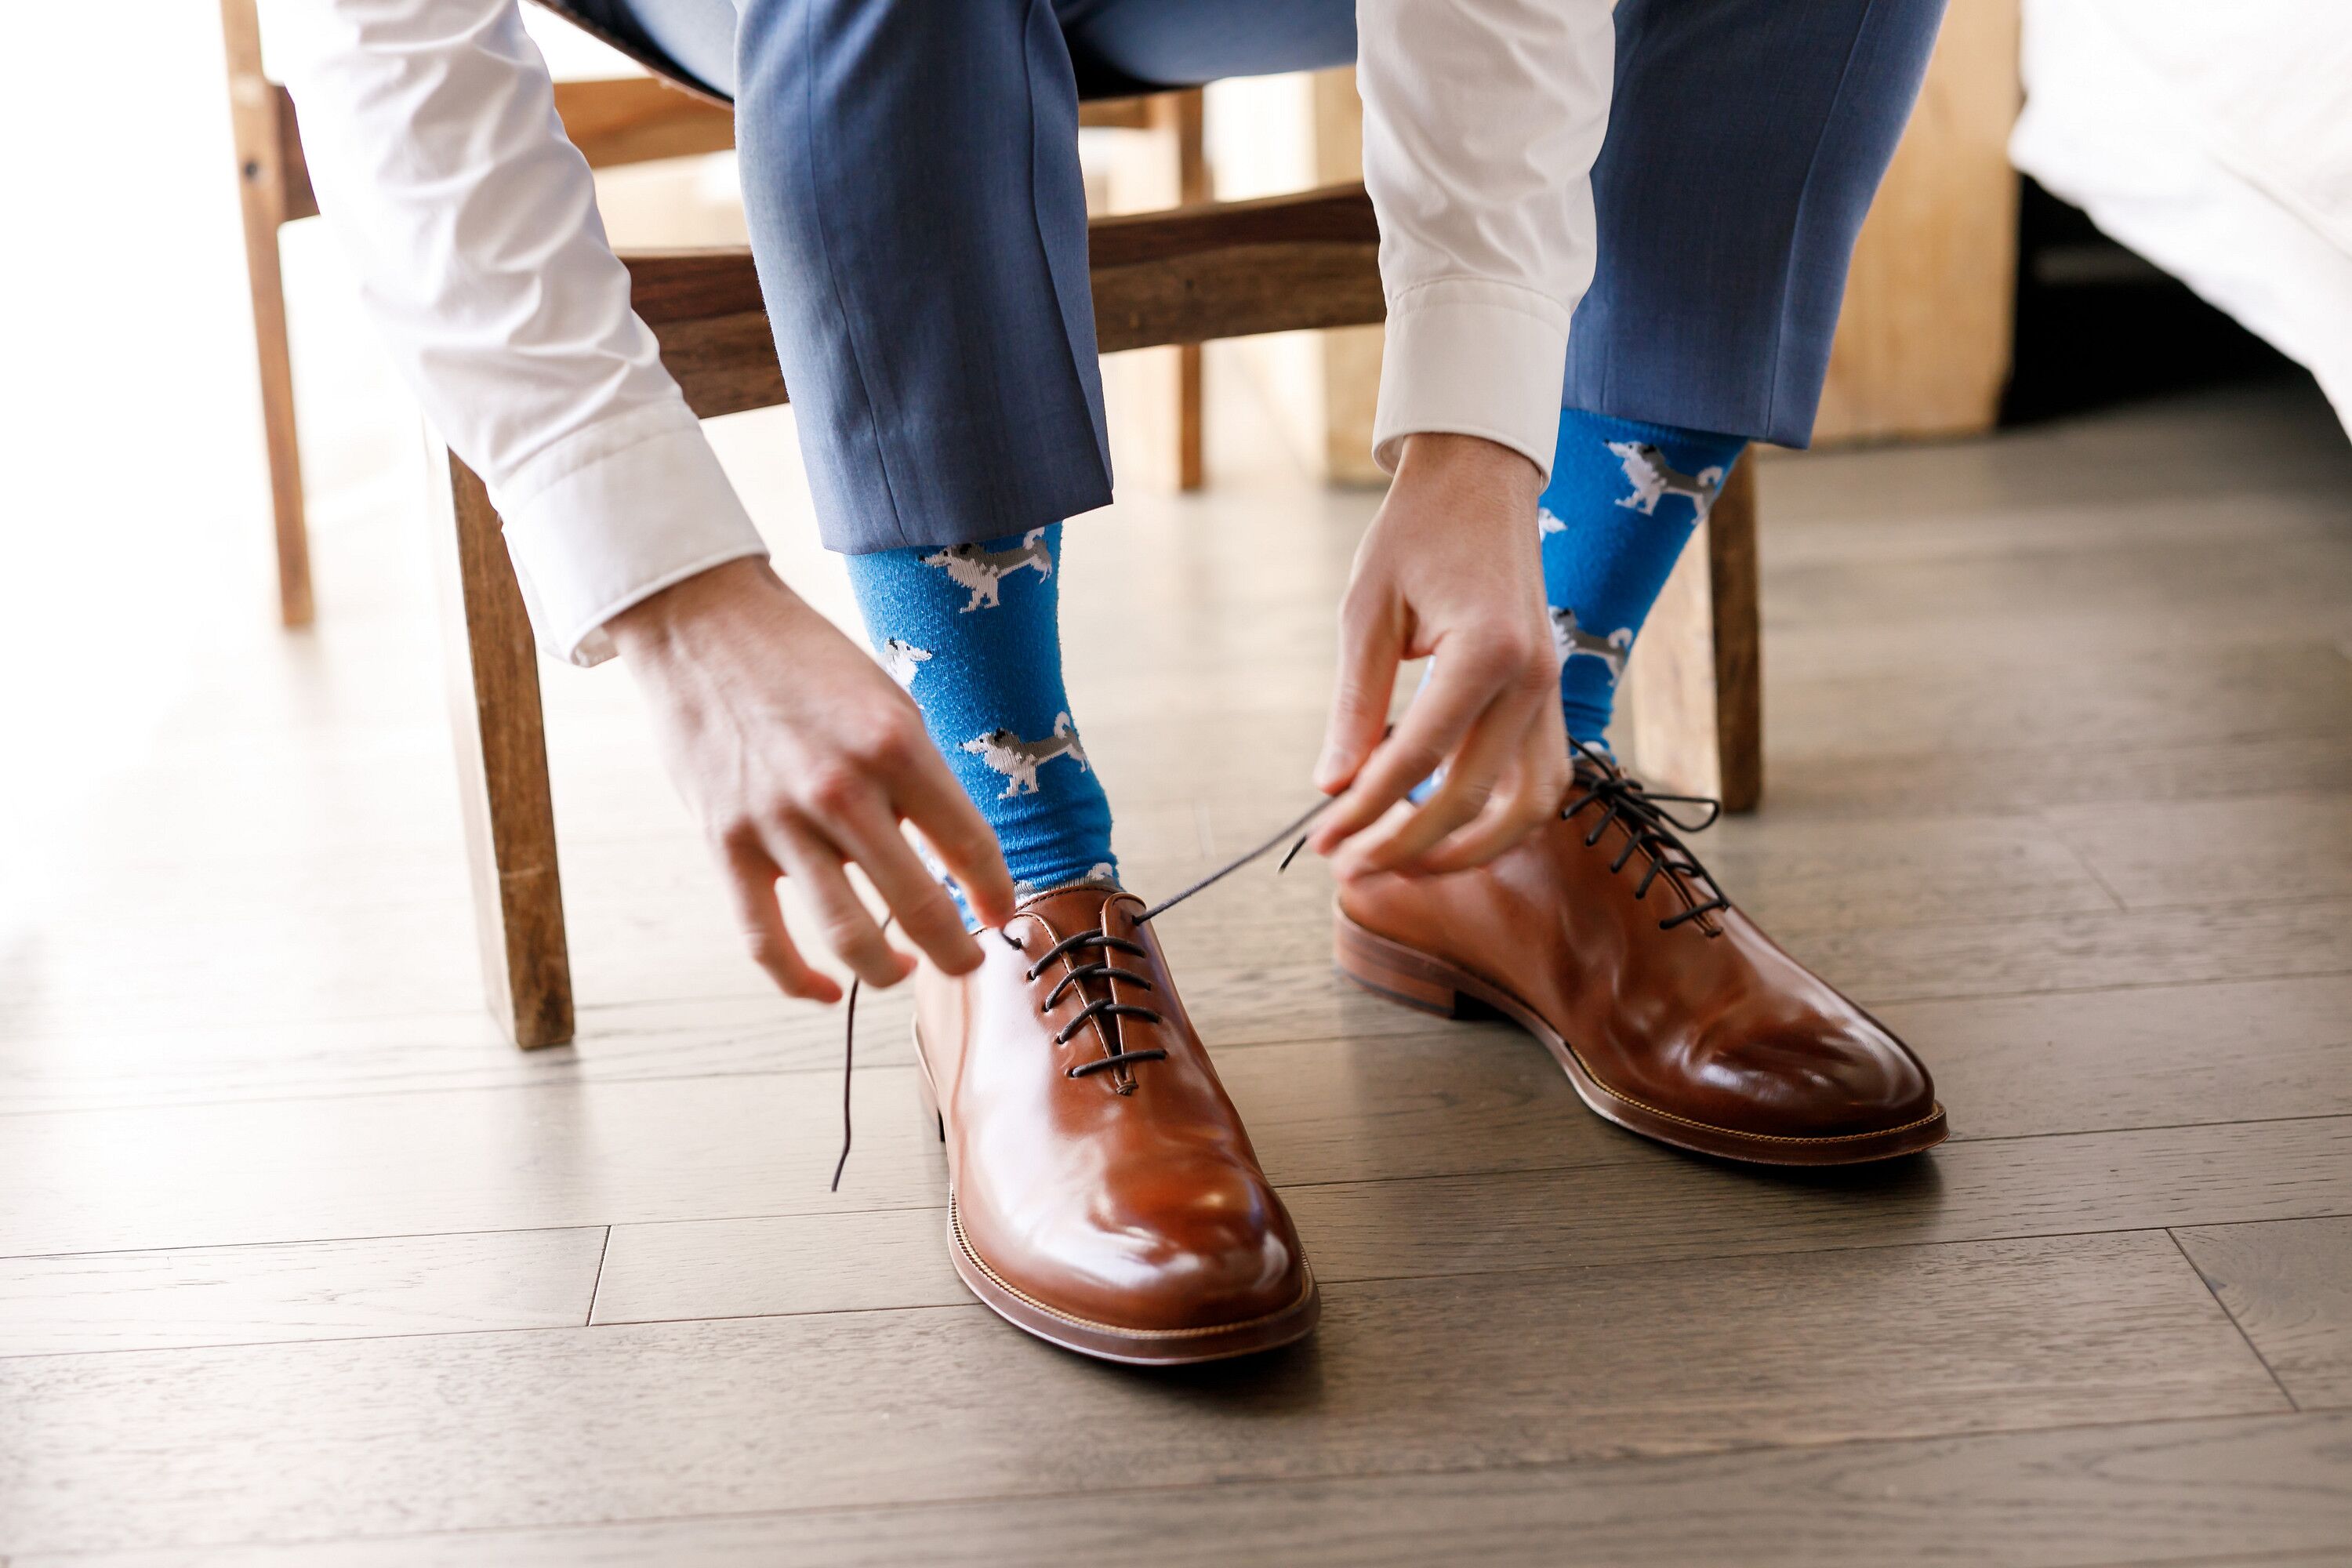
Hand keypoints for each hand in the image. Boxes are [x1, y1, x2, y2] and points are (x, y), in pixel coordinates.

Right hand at [609, 559, 1014, 1001]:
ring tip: (906, 971)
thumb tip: (946, 854)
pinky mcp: (725, 844)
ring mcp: (779, 823)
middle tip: (969, 964)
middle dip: (956, 952)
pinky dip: (800, 981)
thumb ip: (916, 778)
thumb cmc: (802, 661)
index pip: (970, 845)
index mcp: (895, 746)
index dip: (996, 893)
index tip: (1002, 915)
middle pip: (918, 906)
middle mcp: (841, 789)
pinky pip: (765, 940)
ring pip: (847, 937)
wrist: (703, 624)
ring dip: (888, 972)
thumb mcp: (885, 702)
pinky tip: (828, 990)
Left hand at [1309, 433, 1569, 877]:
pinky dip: (1500, 815)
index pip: (1416, 760)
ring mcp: (1553, 688)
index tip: (1321, 841)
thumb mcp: (1366, 613)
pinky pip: (1541, 777)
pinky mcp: (1553, 693)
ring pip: (1530, 806)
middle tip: (1350, 866)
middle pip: (1472, 798)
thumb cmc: (1417, 534)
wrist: (1479, 478)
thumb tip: (1332, 788)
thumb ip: (1355, 706)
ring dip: (1471, 848)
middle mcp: (1534, 678)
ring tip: (1405, 862)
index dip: (1364, 811)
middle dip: (1406, 845)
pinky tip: (1446, 825)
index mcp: (1486, 651)